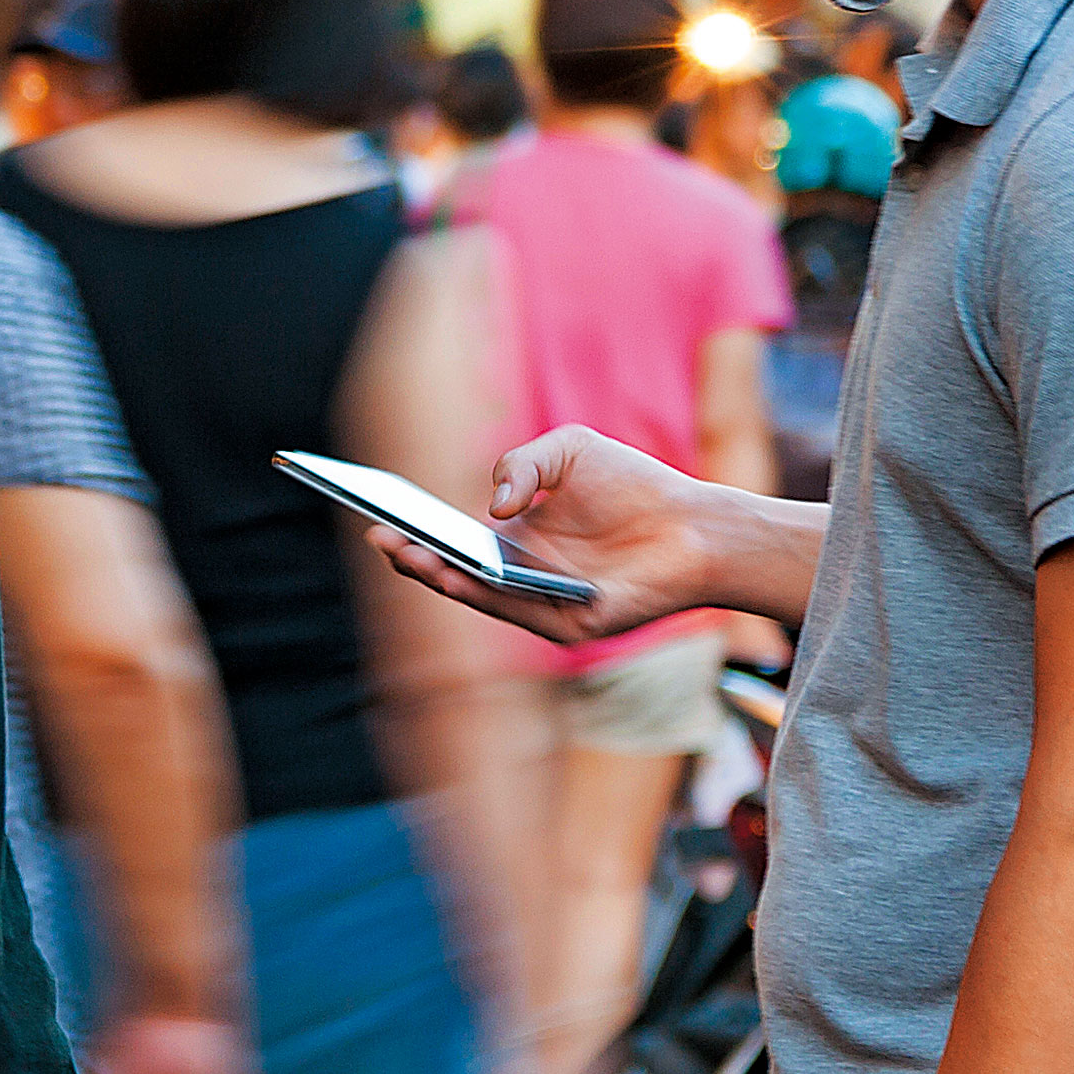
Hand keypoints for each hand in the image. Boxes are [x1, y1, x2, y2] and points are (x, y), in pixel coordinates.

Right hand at [367, 425, 706, 648]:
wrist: (694, 523)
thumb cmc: (634, 484)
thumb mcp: (569, 449)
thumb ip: (522, 464)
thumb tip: (491, 506)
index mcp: (516, 538)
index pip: (454, 538)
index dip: (417, 529)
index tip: (378, 513)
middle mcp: (521, 574)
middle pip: (455, 570)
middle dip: (414, 556)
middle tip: (379, 537)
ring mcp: (540, 602)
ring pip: (477, 595)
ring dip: (437, 577)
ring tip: (404, 553)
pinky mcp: (567, 623)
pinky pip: (515, 610)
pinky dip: (480, 594)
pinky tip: (455, 574)